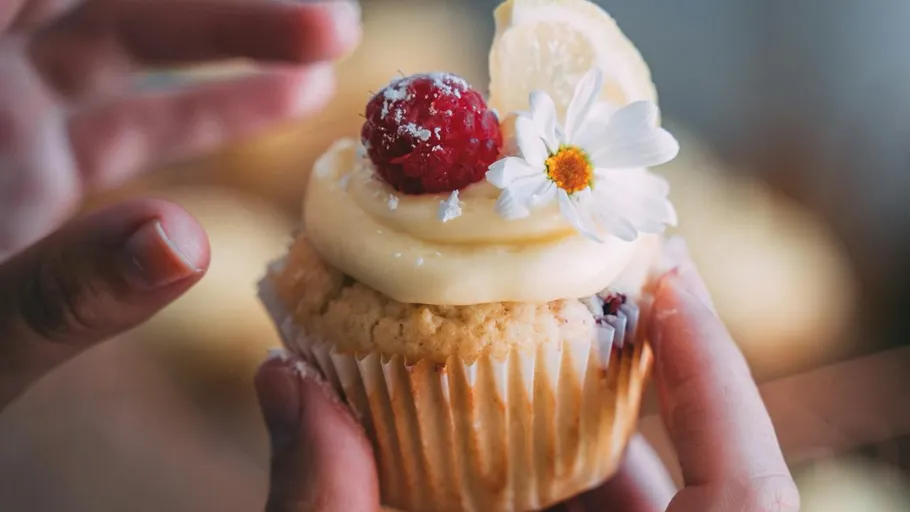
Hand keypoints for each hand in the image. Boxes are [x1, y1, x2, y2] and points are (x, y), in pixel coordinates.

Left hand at [0, 0, 359, 258]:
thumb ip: (65, 286)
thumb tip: (186, 245)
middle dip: (216, 4)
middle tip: (322, 14)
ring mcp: (13, 122)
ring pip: (129, 41)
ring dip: (235, 34)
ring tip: (334, 33)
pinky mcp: (45, 163)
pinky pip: (140, 120)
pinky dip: (215, 109)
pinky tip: (298, 96)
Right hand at [254, 238, 800, 511]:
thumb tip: (285, 382)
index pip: (745, 484)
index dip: (713, 368)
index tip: (661, 272)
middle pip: (658, 469)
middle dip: (586, 377)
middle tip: (526, 293)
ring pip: (604, 493)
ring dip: (538, 427)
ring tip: (476, 350)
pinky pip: (575, 511)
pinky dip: (520, 476)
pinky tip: (461, 436)